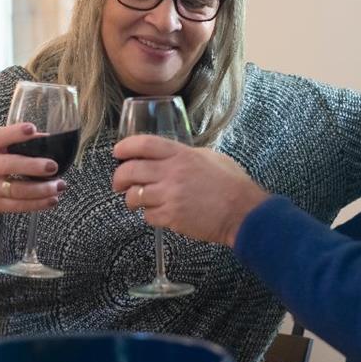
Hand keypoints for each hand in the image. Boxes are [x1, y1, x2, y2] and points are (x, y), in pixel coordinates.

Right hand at [0, 123, 66, 223]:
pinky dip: (37, 204)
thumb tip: (44, 137)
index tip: (32, 129)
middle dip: (33, 166)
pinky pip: (18, 206)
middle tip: (53, 165)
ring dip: (41, 189)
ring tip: (59, 185)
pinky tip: (52, 200)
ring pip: (17, 190)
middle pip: (10, 165)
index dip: (15, 133)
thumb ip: (9, 142)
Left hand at [112, 135, 269, 246]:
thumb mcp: (210, 157)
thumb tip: (171, 156)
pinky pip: (147, 216)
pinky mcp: (172, 217)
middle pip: (131, 170)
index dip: (125, 147)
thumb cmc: (232, 184)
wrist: (243, 212)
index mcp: (181, 155)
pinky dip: (149, 215)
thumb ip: (187, 154)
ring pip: (134, 196)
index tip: (117, 152)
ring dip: (131, 199)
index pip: (144, 144)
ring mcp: (170, 196)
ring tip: (136, 201)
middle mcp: (172, 173)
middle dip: (119, 178)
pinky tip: (158, 214)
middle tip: (118, 183)